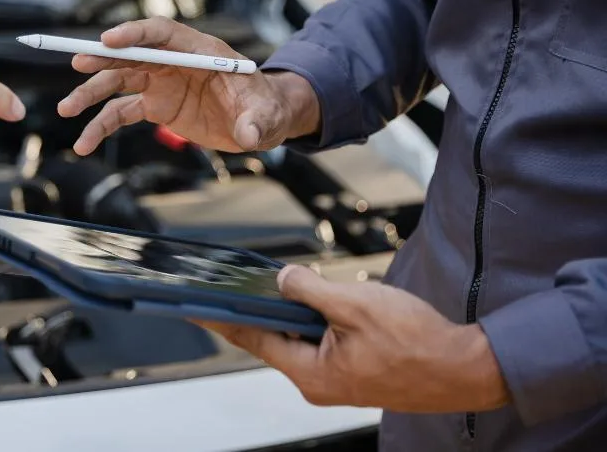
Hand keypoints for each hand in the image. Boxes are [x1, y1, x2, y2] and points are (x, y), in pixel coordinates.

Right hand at [57, 17, 320, 154]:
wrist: (259, 121)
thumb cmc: (265, 107)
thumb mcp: (266, 115)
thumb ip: (256, 122)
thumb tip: (248, 134)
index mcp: (199, 51)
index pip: (161, 33)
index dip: (135, 34)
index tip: (109, 40)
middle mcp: (173, 62)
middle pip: (131, 55)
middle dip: (103, 58)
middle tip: (78, 63)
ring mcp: (161, 83)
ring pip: (117, 83)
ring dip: (90, 94)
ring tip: (66, 109)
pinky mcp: (155, 106)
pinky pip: (120, 113)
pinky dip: (100, 127)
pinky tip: (84, 144)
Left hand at [196, 265, 509, 412]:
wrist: (466, 369)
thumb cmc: (419, 343)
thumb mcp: (356, 304)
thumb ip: (311, 290)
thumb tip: (282, 279)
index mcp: (312, 373)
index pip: (253, 339)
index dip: (223, 319)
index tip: (196, 307)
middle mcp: (318, 382)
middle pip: (274, 339)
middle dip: (260, 310)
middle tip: (237, 283)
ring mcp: (336, 380)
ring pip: (300, 339)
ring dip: (294, 313)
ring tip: (286, 286)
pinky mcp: (353, 372)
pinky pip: (322, 343)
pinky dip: (315, 322)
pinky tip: (319, 302)